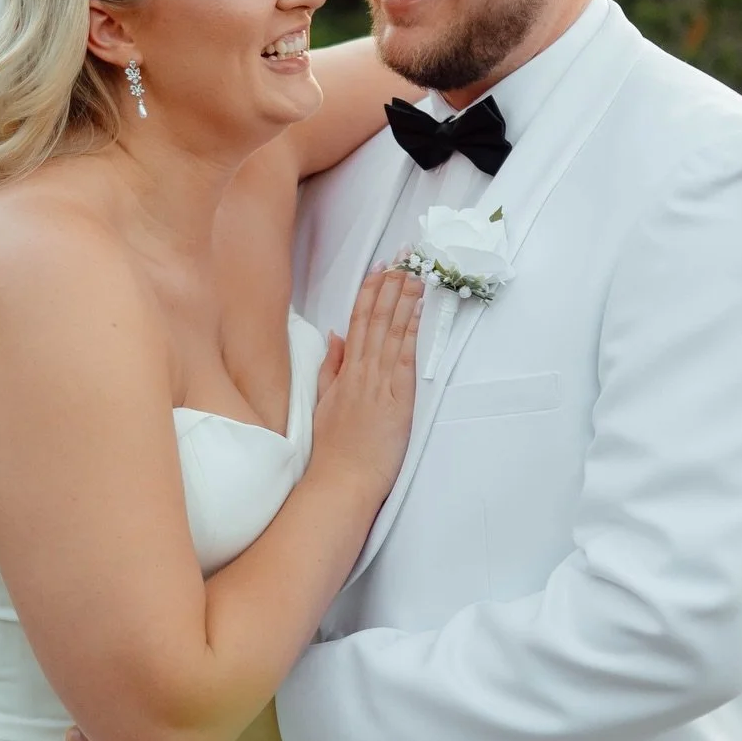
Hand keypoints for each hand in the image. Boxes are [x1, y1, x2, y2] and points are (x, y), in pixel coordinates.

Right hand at [310, 267, 422, 501]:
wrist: (342, 479)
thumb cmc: (334, 449)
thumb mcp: (324, 403)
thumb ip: (330, 369)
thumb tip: (335, 336)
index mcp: (345, 373)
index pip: (357, 323)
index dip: (368, 294)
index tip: (378, 271)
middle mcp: (361, 372)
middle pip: (375, 320)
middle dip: (388, 288)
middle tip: (401, 260)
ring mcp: (379, 384)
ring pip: (390, 332)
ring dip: (402, 300)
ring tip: (413, 274)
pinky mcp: (397, 399)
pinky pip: (404, 357)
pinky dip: (410, 330)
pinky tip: (417, 310)